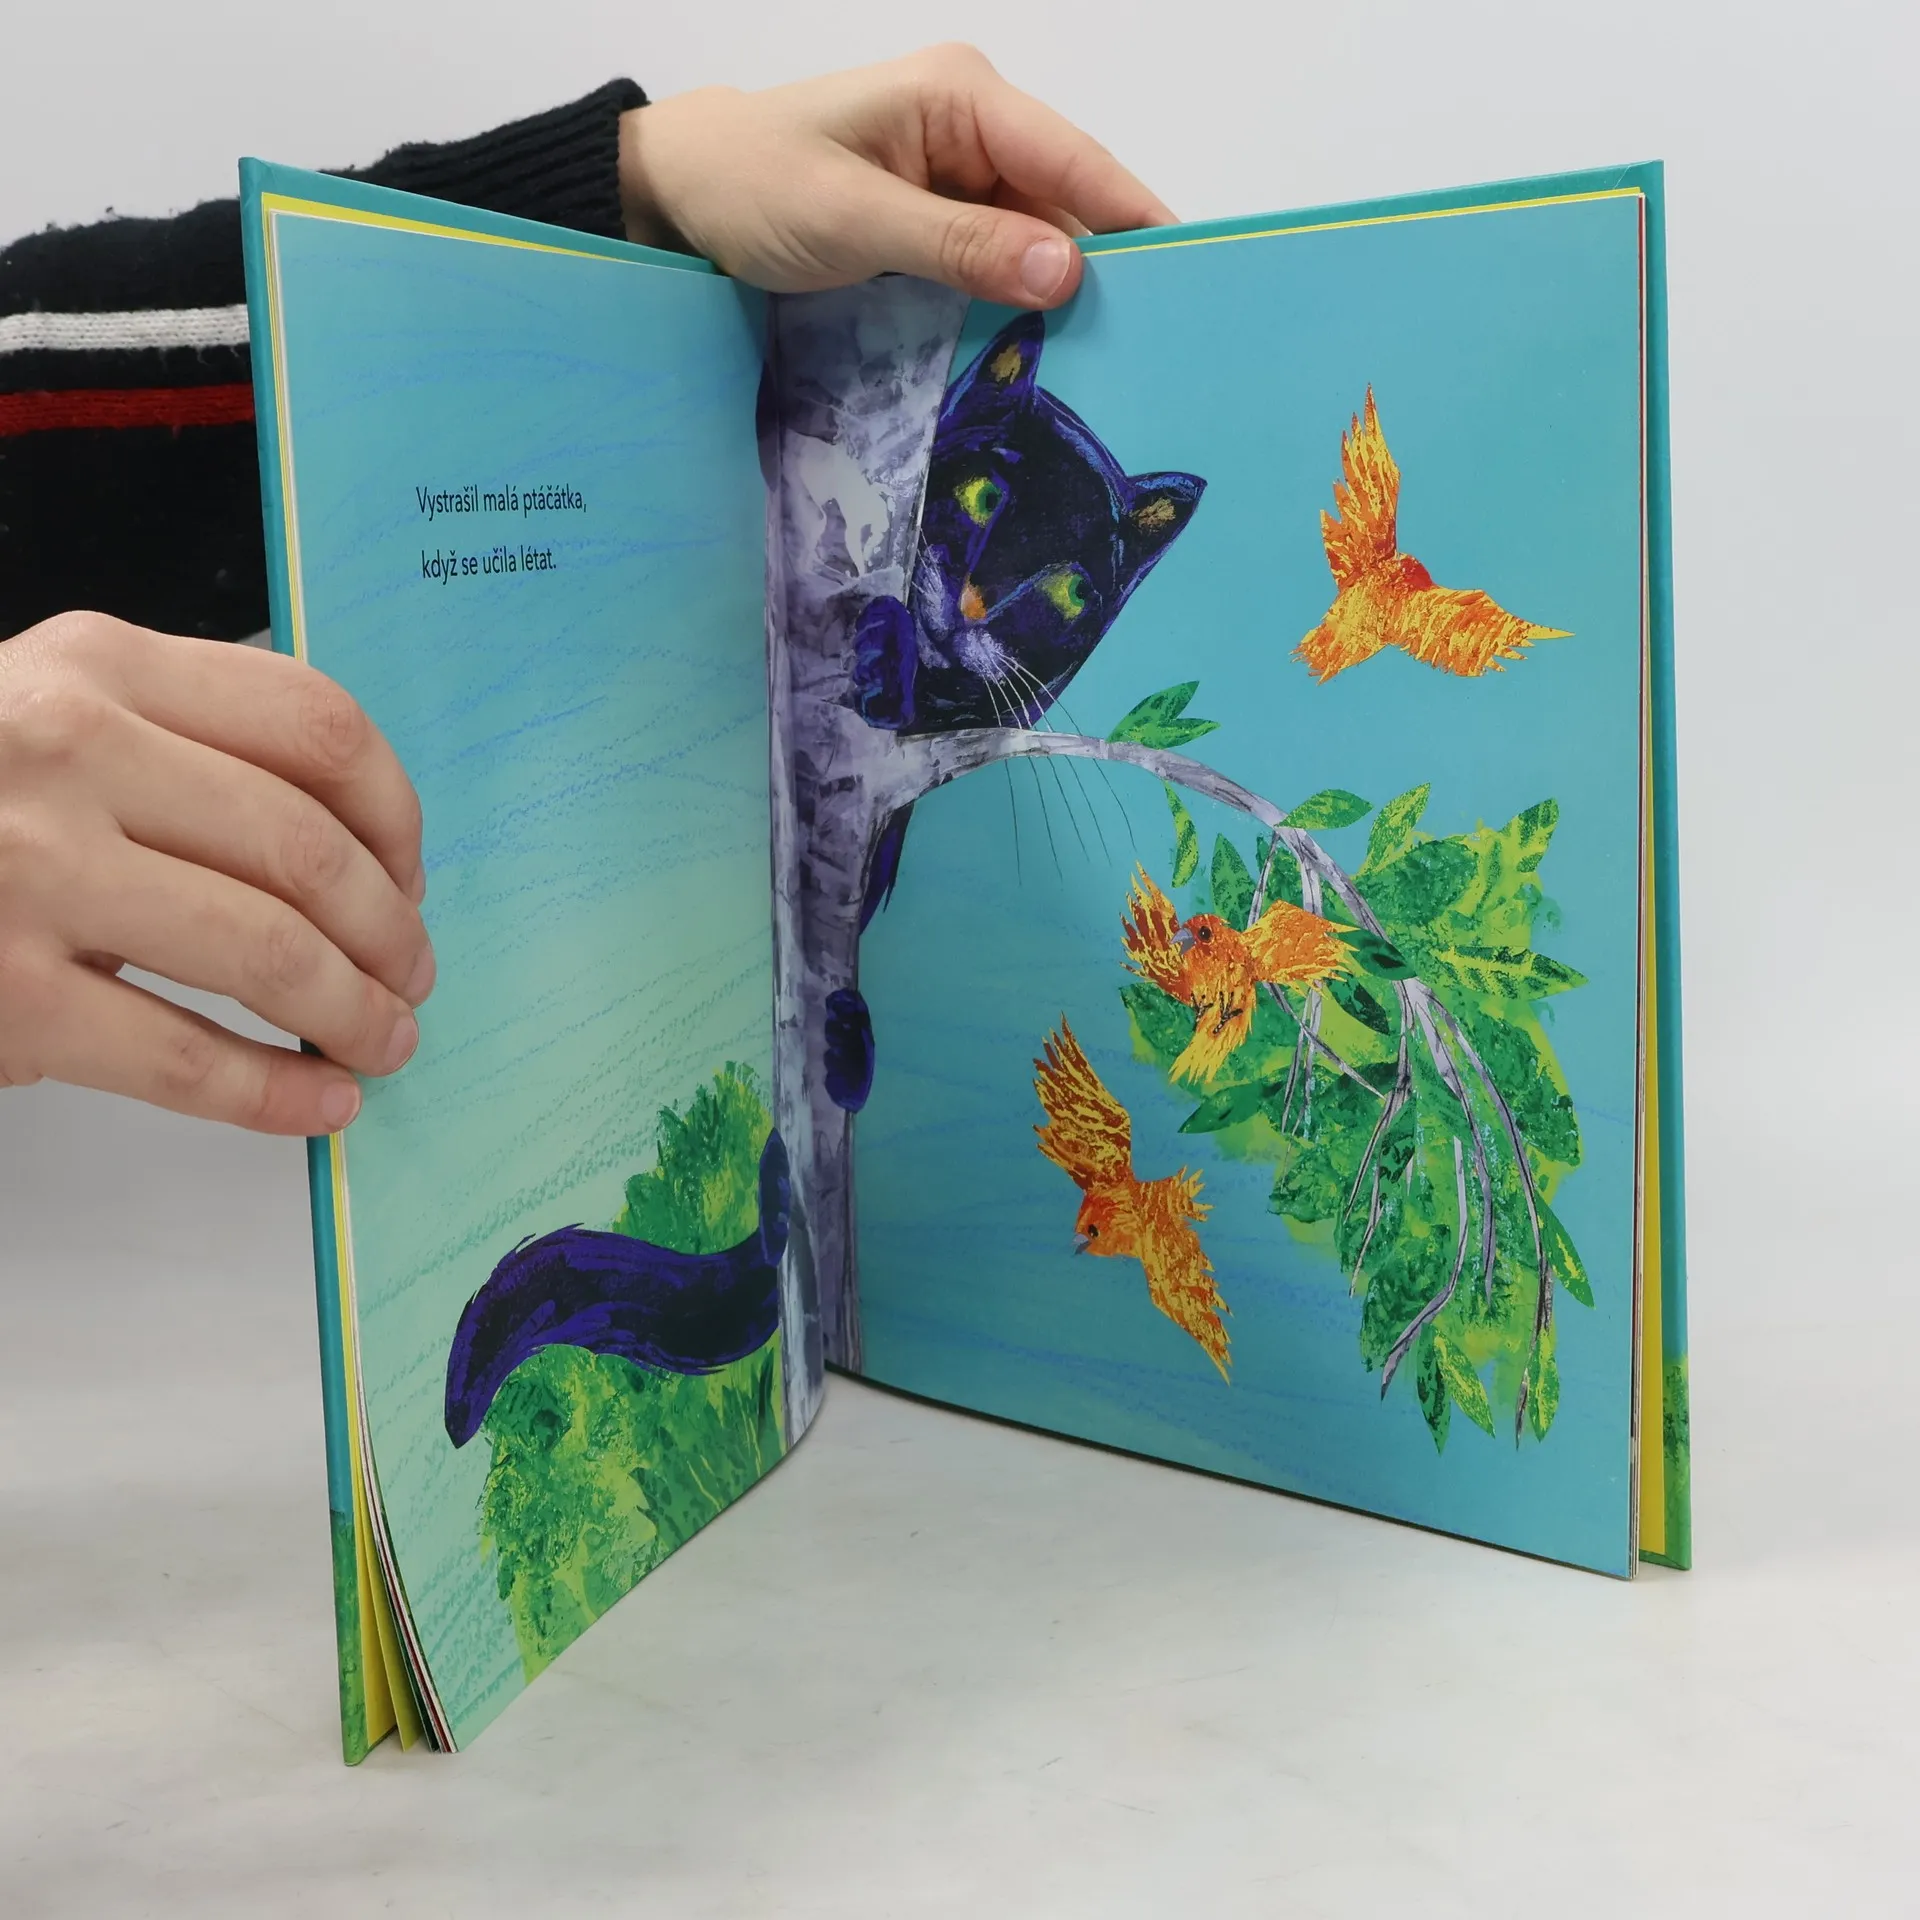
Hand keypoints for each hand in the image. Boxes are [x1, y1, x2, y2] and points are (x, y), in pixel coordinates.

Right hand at [0, 615, 432, 1133]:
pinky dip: (275, 1094)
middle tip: (411, 978)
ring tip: (383, 1043)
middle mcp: (67, 749)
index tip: (413, 877)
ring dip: (354, 1014)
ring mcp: (29, 871)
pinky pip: (183, 1058)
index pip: (319, 728)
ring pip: (266, 951)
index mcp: (101, 666)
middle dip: (390, 934)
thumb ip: (187, 743)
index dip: (398, 818)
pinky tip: (320, 1107)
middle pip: (309, 849)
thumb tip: (365, 856)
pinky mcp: (0, 992)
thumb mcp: (56, 711)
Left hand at [619, 44, 1175, 310]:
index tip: (1193, 277)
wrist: (681, 193)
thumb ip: (960, 246)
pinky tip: (1046, 353)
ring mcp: (959, 173)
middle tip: (1156, 348)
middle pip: (1066, 202)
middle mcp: (975, 126)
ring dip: (1061, 298)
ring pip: (1036, 239)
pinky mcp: (940, 218)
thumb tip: (1067, 269)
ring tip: (1113, 365)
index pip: (1073, 159)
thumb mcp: (854, 218)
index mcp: (961, 96)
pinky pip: (999, 261)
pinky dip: (1018, 304)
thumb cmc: (754, 185)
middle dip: (1104, 269)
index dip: (1135, 219)